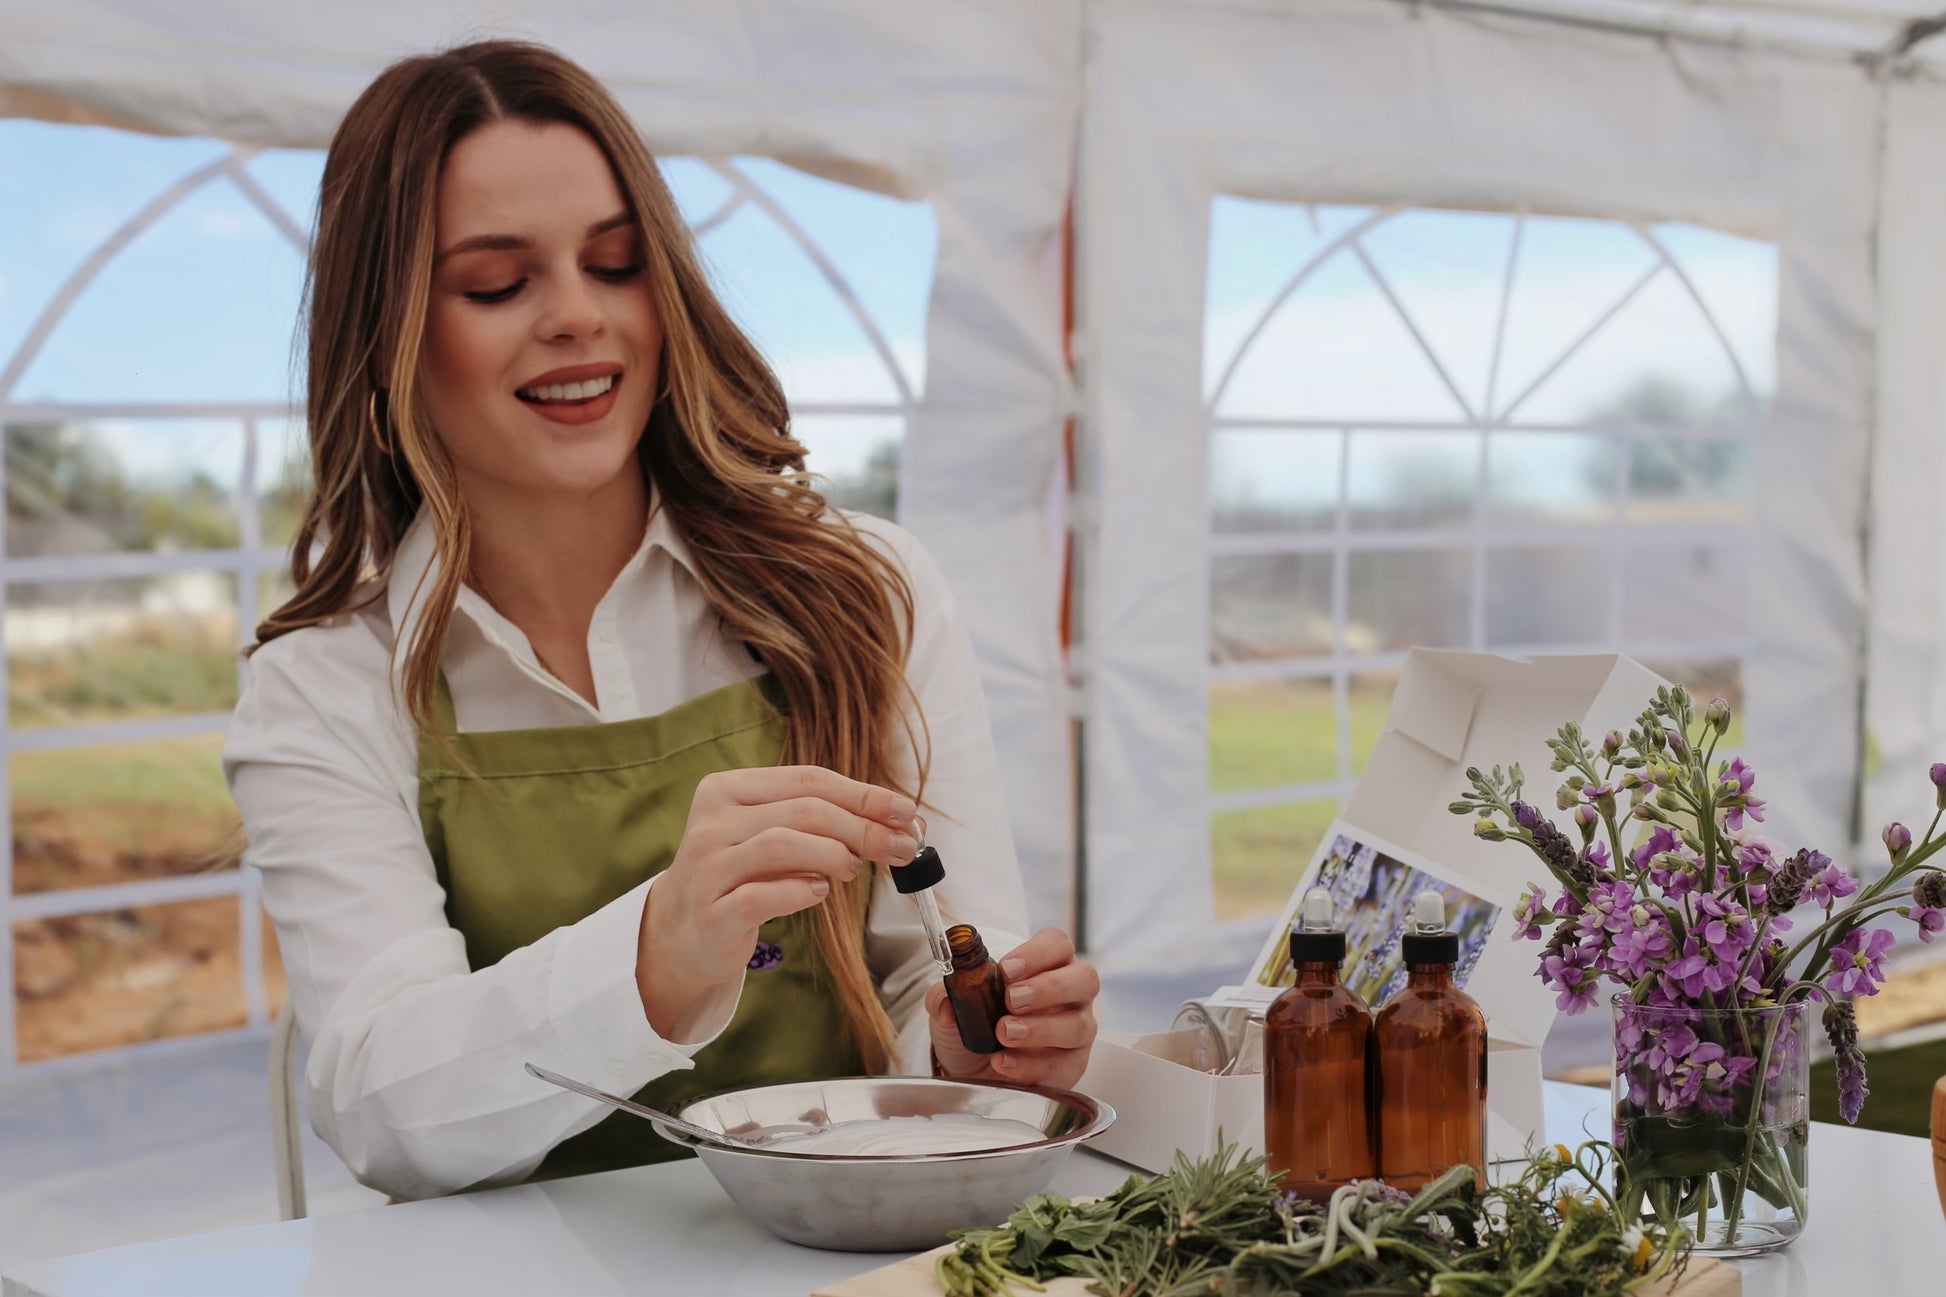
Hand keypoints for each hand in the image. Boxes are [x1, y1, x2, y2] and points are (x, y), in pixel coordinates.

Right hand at [637, 766, 916, 1038]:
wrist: (682, 929)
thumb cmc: (740, 874)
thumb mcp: (771, 834)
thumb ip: (818, 822)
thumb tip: (895, 821)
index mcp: (727, 788)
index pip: (807, 779)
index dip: (862, 794)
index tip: (904, 812)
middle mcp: (712, 822)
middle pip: (802, 811)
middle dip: (862, 827)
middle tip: (900, 847)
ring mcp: (707, 867)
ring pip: (781, 844)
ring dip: (832, 854)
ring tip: (852, 869)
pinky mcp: (711, 912)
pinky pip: (760, 895)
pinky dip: (799, 891)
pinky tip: (819, 892)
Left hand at [928, 927, 1098, 1089]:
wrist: (972, 1069)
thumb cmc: (976, 1025)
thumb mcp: (955, 1006)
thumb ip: (947, 996)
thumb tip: (945, 1002)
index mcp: (1049, 965)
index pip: (1058, 945)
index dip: (1037, 953)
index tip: (1006, 970)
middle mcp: (1072, 994)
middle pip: (1084, 979)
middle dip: (1048, 989)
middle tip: (1011, 1000)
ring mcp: (1077, 1030)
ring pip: (1078, 1025)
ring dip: (1039, 1029)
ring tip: (1004, 1033)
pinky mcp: (1072, 1066)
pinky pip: (1064, 1065)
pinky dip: (1032, 1065)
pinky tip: (1004, 1063)